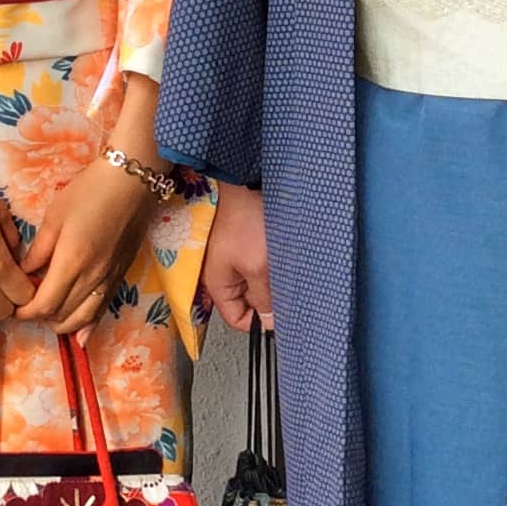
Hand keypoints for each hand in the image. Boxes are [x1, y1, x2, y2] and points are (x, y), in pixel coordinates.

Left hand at [17, 156, 154, 334]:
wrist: (132, 183)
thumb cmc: (89, 193)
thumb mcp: (54, 217)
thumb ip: (38, 251)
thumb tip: (23, 274)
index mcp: (72, 261)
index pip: (44, 304)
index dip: (25, 312)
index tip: (13, 307)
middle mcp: (92, 278)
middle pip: (61, 315)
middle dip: (40, 318)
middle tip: (25, 309)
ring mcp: (108, 280)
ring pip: (82, 318)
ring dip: (61, 324)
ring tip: (47, 317)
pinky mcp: (119, 277)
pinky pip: (102, 311)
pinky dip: (89, 326)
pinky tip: (80, 337)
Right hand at [203, 183, 272, 330]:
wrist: (243, 182)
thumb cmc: (245, 220)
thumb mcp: (258, 266)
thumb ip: (264, 297)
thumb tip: (271, 323)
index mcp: (218, 285)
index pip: (238, 320)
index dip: (259, 323)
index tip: (282, 315)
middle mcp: (223, 276)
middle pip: (250, 303)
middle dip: (270, 299)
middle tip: (288, 287)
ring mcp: (234, 260)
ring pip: (259, 284)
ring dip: (274, 280)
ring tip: (285, 267)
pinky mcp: (246, 246)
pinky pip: (262, 266)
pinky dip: (274, 265)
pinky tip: (283, 256)